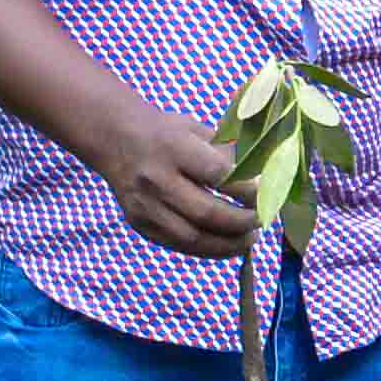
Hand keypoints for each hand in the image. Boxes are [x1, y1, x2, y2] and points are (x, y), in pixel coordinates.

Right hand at [90, 96, 257, 259]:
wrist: (115, 138)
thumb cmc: (165, 132)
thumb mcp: (196, 130)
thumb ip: (226, 153)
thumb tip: (263, 181)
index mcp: (173, 147)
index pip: (218, 175)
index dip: (247, 189)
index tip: (265, 194)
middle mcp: (156, 179)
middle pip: (207, 212)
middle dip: (242, 222)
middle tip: (261, 221)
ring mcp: (145, 205)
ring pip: (193, 237)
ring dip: (228, 244)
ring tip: (249, 240)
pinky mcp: (140, 223)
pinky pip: (179, 246)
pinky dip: (207, 250)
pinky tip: (226, 245)